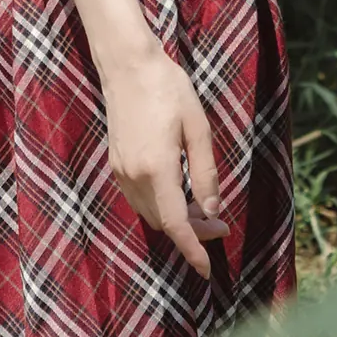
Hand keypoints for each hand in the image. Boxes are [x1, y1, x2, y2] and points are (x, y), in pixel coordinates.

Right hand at [99, 47, 227, 276]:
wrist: (128, 66)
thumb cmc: (168, 89)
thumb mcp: (198, 127)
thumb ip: (206, 172)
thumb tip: (212, 209)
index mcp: (158, 168)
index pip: (176, 224)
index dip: (192, 250)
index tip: (206, 270)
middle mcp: (134, 176)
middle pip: (164, 223)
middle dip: (192, 231)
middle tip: (220, 223)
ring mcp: (121, 172)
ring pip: (151, 214)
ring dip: (176, 220)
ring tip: (203, 207)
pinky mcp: (116, 165)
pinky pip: (140, 200)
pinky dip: (161, 206)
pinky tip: (179, 191)